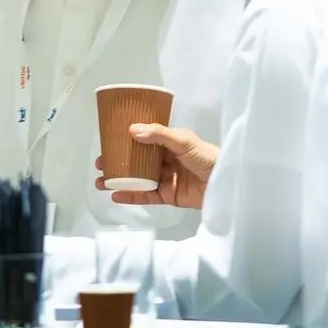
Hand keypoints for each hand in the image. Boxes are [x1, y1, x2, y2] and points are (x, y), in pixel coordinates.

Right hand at [98, 124, 217, 207]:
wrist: (227, 182)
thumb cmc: (208, 157)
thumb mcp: (185, 140)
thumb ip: (160, 135)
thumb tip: (132, 131)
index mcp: (169, 144)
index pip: (143, 140)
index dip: (125, 141)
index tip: (107, 141)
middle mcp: (165, 161)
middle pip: (136, 161)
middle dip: (117, 162)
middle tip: (100, 164)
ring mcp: (165, 179)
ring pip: (137, 179)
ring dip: (118, 180)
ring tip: (101, 181)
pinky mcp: (168, 196)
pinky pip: (145, 196)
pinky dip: (130, 196)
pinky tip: (115, 195)